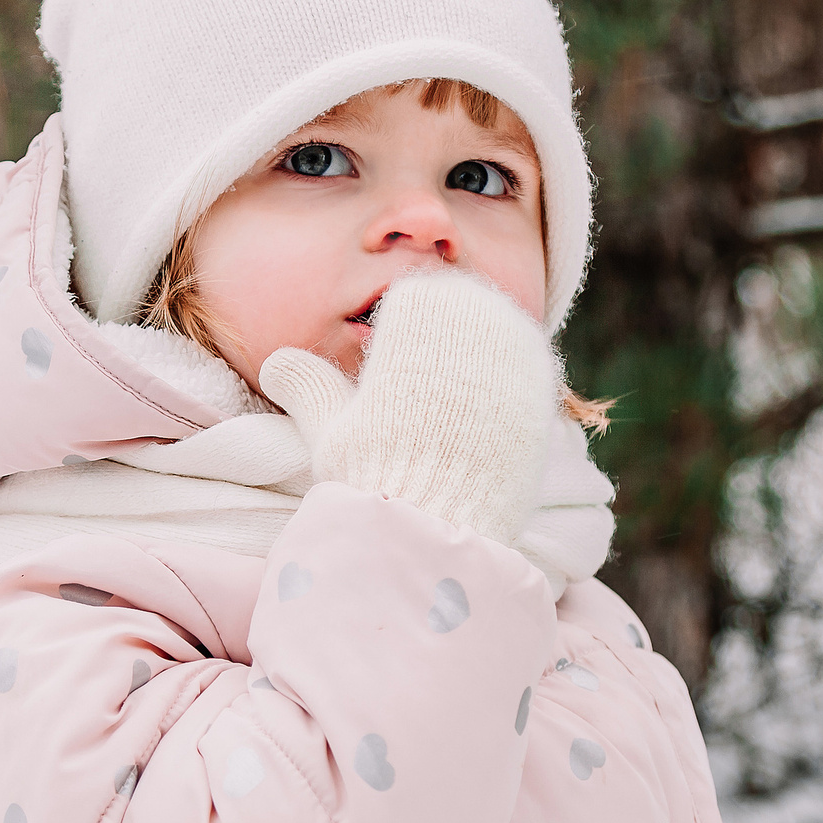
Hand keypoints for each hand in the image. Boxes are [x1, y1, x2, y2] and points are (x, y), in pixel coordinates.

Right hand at [257, 268, 559, 542]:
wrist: (440, 521)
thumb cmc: (374, 470)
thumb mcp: (328, 425)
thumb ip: (308, 384)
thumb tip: (277, 362)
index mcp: (424, 306)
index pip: (411, 301)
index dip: (393, 341)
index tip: (387, 380)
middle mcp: (478, 314)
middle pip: (457, 315)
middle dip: (440, 348)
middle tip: (419, 400)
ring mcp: (519, 348)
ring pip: (493, 340)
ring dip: (474, 366)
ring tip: (448, 415)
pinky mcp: (545, 387)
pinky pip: (521, 374)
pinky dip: (502, 393)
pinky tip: (480, 428)